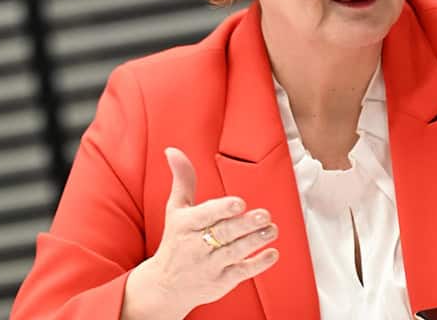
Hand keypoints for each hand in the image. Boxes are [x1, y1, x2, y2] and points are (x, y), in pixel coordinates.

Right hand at [121, 147, 279, 319]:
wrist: (164, 286)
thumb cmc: (175, 241)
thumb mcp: (175, 209)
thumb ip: (182, 179)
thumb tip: (173, 150)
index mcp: (185, 225)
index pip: (205, 216)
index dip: (222, 209)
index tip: (239, 203)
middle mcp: (196, 246)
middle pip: (224, 234)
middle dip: (245, 225)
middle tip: (265, 215)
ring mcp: (210, 265)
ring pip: (235, 252)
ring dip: (255, 241)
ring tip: (271, 229)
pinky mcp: (221, 281)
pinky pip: (242, 272)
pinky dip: (258, 263)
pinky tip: (272, 253)